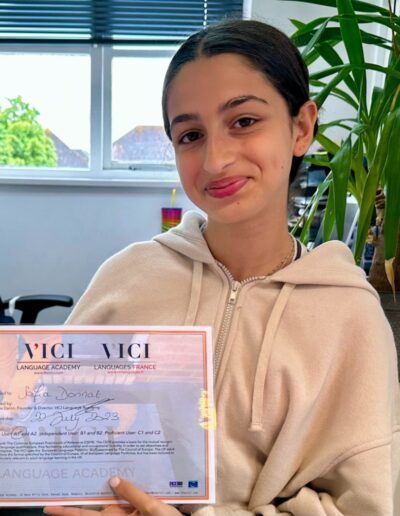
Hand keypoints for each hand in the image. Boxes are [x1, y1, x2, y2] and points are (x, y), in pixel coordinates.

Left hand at [43, 476, 182, 515]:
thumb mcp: (153, 508)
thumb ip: (133, 493)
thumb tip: (113, 480)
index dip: (66, 512)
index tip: (47, 507)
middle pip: (96, 507)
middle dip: (82, 495)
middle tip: (67, 479)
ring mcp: (128, 515)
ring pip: (112, 500)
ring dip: (106, 487)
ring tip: (95, 467)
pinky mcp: (140, 510)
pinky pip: (128, 498)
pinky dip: (125, 487)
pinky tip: (123, 472)